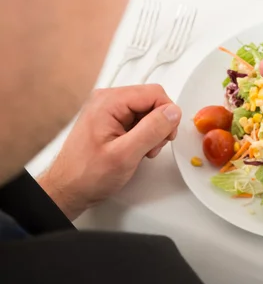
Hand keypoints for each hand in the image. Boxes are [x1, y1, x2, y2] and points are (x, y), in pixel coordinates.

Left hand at [38, 85, 180, 220]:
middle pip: (152, 101)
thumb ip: (151, 130)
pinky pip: (139, 120)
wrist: (68, 189)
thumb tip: (173, 112)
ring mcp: (109, 109)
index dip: (167, 115)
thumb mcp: (125, 155)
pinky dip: (144, 135)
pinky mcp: (112, 120)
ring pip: (148, 111)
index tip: (166, 135)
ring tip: (142, 151)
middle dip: (160, 124)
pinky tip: (136, 150)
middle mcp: (108, 100)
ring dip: (153, 132)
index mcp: (109, 101)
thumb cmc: (86, 175)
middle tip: (152, 146)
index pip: (155, 93)